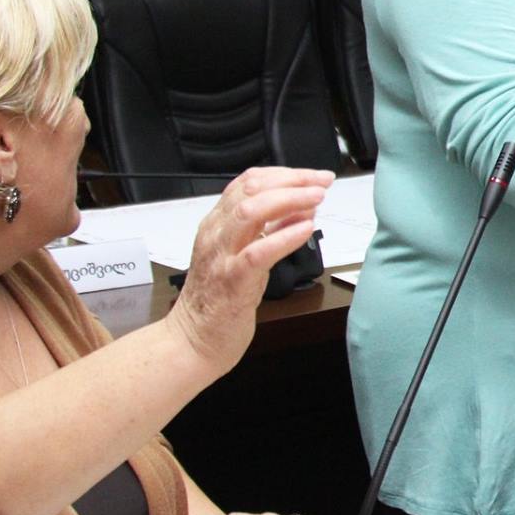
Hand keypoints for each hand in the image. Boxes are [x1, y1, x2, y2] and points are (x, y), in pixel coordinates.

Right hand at [167, 167, 333, 371]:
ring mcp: (222, 257)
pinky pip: (257, 253)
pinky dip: (283, 238)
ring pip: (250, 214)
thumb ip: (269, 229)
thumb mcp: (245, 254)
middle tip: (321, 182)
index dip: (285, 174)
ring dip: (289, 200)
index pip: (248, 182)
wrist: (194, 340)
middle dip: (291, 180)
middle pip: (250, 190)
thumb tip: (303, 208)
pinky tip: (305, 229)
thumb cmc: (220, 299)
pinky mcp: (232, 282)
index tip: (314, 176)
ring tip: (317, 198)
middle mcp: (216, 235)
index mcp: (218, 224)